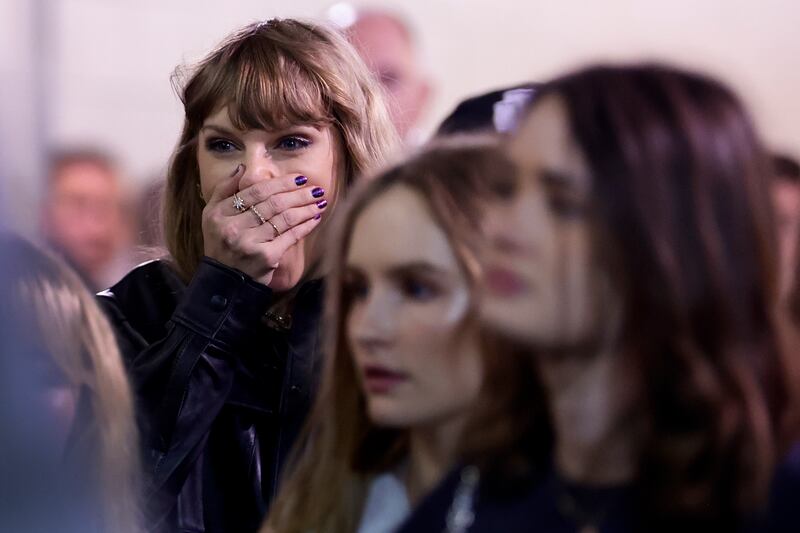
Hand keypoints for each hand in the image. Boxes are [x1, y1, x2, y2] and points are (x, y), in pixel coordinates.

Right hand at [201, 164, 325, 285]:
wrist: (225, 281)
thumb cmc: (220, 244)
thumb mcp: (212, 215)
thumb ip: (225, 189)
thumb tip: (243, 169)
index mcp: (219, 213)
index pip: (255, 191)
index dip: (280, 183)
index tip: (299, 178)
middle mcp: (233, 227)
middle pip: (273, 203)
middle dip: (298, 194)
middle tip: (316, 188)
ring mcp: (250, 243)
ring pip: (284, 218)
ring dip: (306, 208)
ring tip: (320, 201)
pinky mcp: (266, 257)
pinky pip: (290, 236)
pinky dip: (305, 225)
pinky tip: (315, 218)